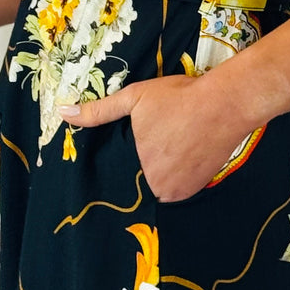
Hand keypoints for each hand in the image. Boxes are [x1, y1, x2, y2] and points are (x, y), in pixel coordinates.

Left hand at [59, 74, 255, 202]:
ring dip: (161, 173)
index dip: (123, 163)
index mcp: (140, 169)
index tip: (129, 150)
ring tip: (167, 147)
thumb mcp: (134, 99)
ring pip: (160, 185)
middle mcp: (159, 188)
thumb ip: (98, 111)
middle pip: (141, 181)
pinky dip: (178, 175)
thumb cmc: (178, 98)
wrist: (227, 103)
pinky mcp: (198, 188)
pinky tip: (181, 154)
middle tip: (154, 142)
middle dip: (142, 167)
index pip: (121, 175)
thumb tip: (63, 113)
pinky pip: (179, 187)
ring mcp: (181, 191)